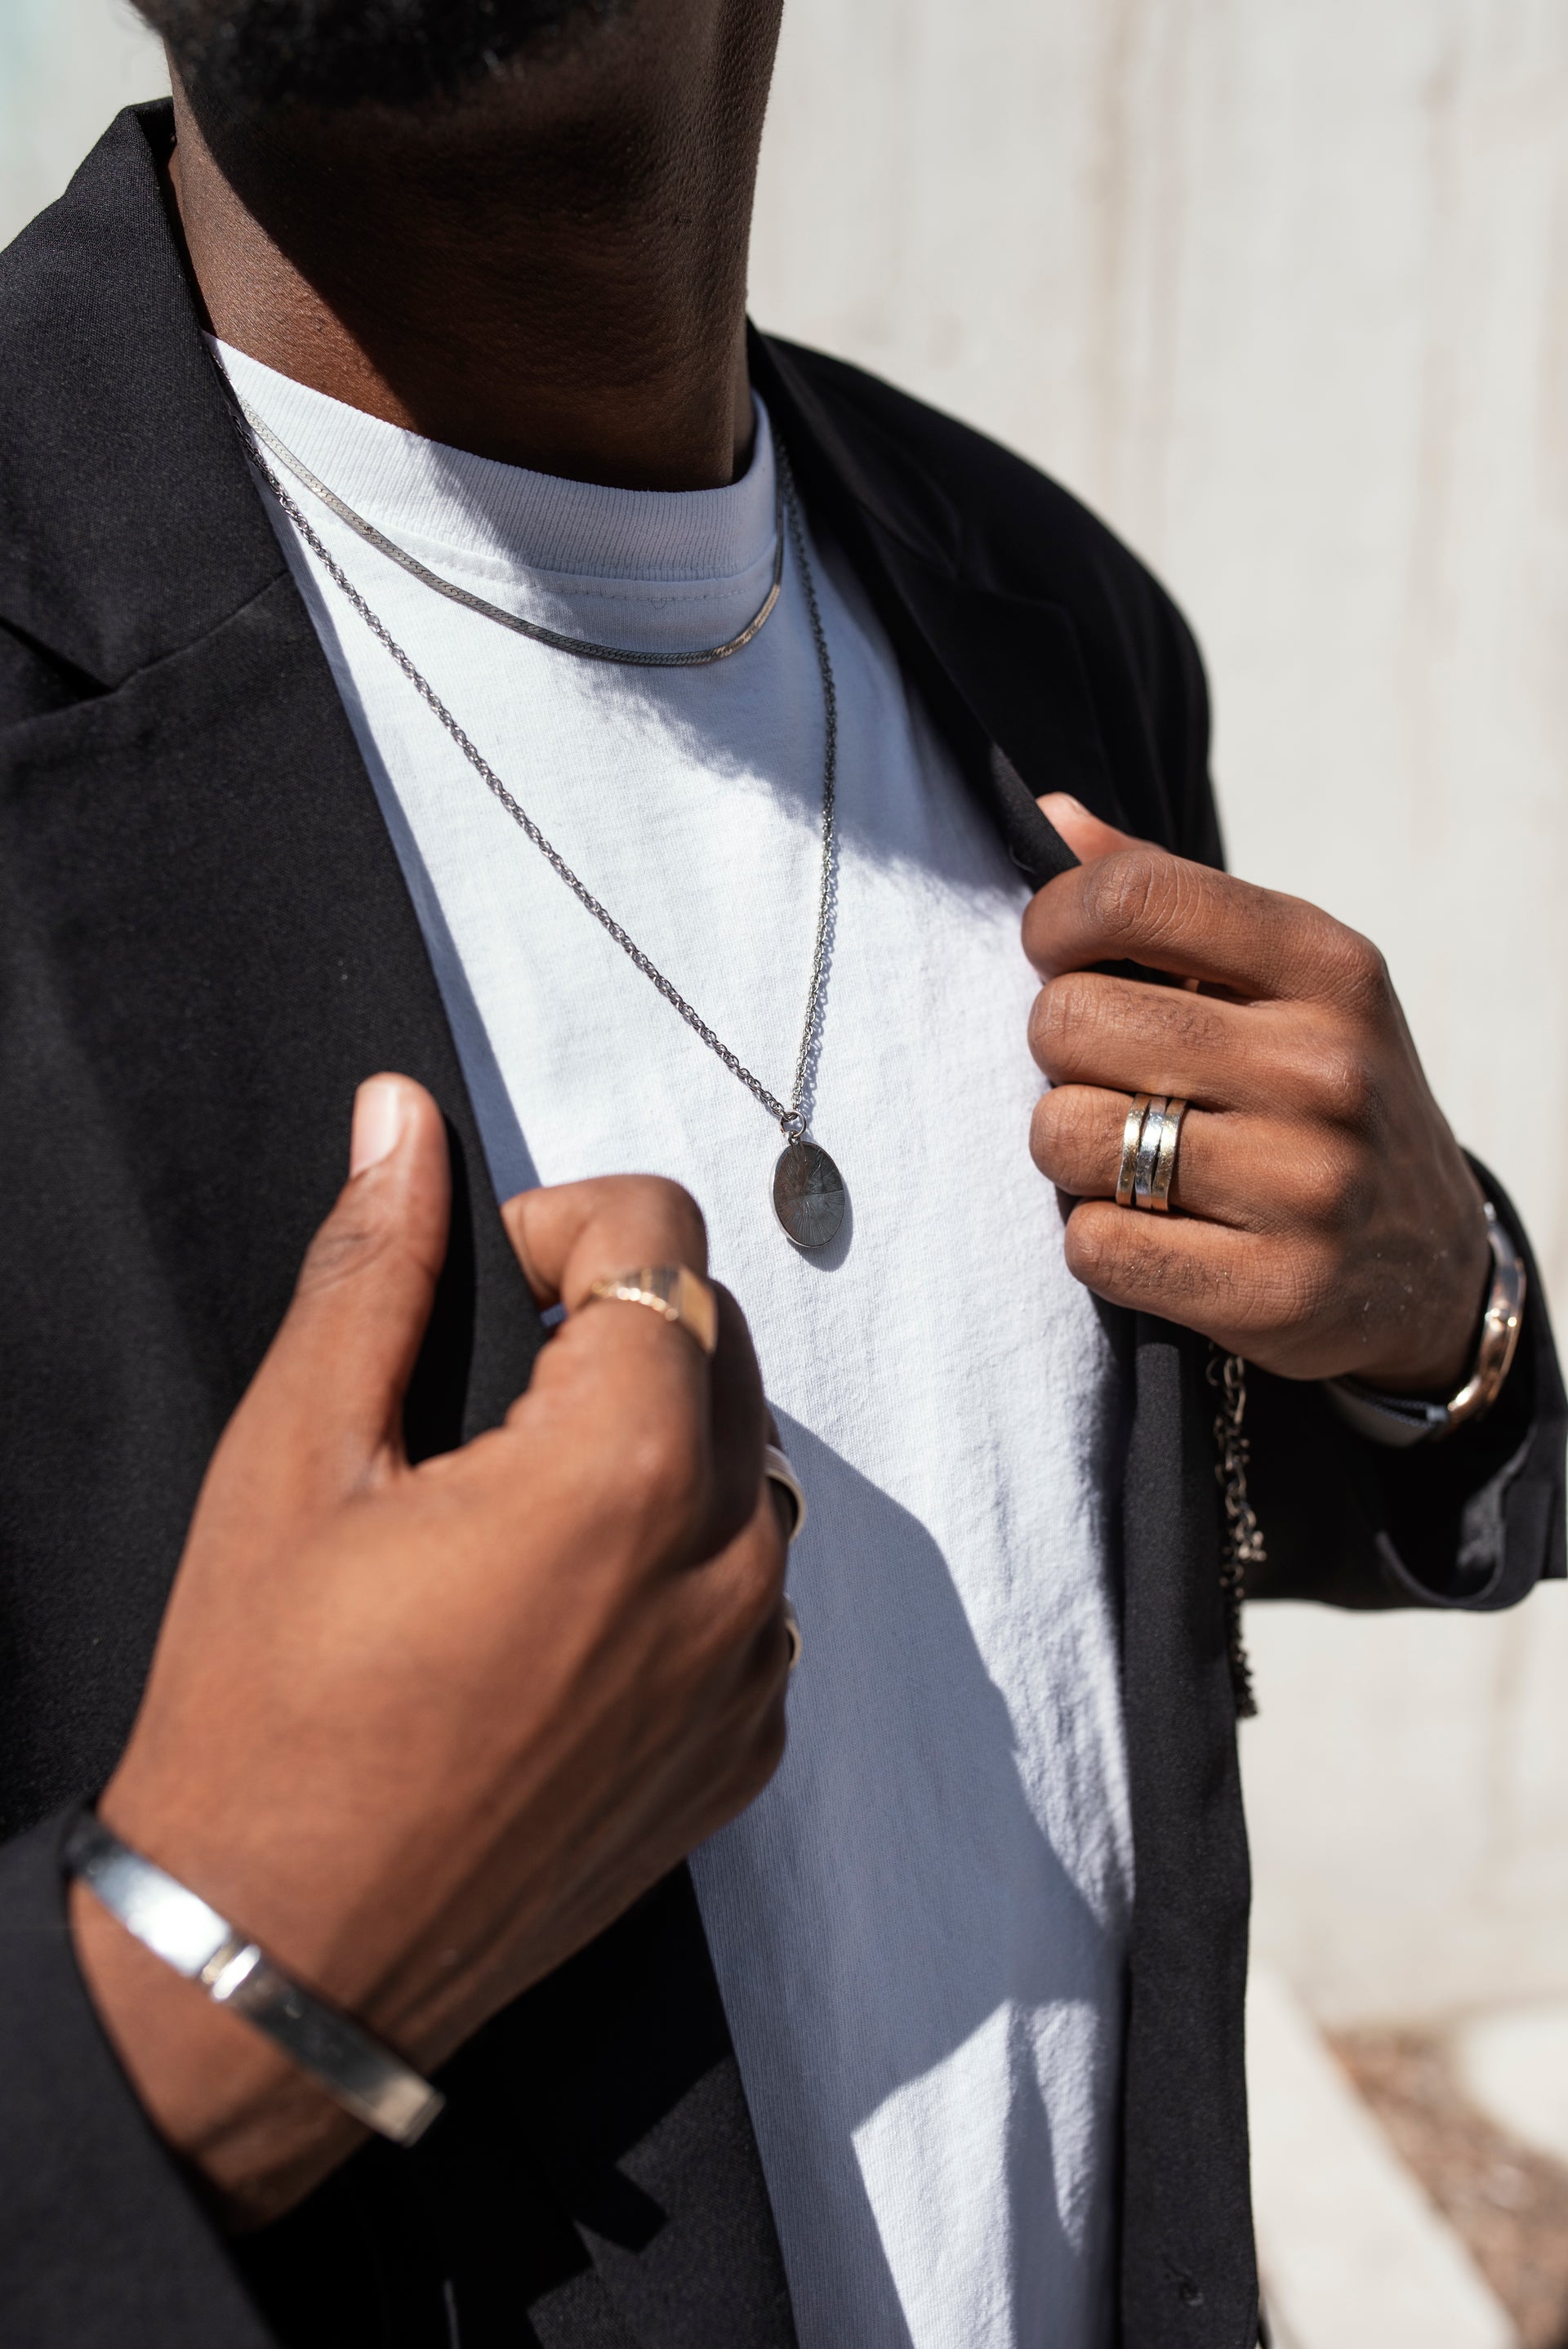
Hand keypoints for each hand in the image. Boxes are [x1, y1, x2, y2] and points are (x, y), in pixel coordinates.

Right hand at [73, 1076, 789, 2223]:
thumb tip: (401, 1120)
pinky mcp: (740, 1755)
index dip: (563, 1222)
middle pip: (719, 1341)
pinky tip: (563, 1607)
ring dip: (656, 1439)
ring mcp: (747, 1671)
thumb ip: (375, 1268)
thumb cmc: (263, 1713)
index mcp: (623, 1471)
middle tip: (492, 1387)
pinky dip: (681, 1561)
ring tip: (523, 1498)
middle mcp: (725, 1565)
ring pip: (744, 1465)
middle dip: (618, 1319)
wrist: (275, 1961)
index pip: (663, 1236)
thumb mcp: (293, 1458)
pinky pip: (750, 1593)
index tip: (489, 1277)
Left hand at [1024, 796, 1490, 1391]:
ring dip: (1068, 1153)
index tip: (1057, 957)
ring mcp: (1306, 1185)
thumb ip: (1166, 894)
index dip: (1053, 925)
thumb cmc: (1316, 1093)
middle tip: (1106, 1076)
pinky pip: (1096, 1247)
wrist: (1427, 1263)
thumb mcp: (1282, 979)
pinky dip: (1099, 1242)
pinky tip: (1154, 1231)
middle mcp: (1325, 1067)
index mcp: (1326, 965)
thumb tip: (1049, 813)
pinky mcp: (1275, 1291)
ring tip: (1128, 1154)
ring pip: (1064, 1135)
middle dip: (1058, 1052)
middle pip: (1070, 1021)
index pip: (1132, 896)